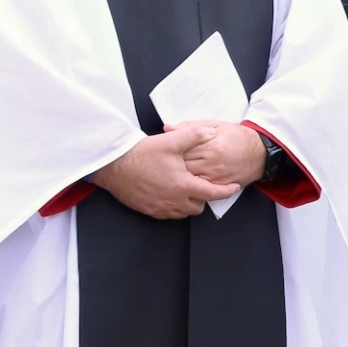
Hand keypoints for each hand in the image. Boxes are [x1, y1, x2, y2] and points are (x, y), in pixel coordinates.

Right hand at [92, 127, 239, 218]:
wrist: (113, 165)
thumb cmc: (141, 154)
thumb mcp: (171, 141)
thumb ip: (194, 135)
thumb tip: (211, 132)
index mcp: (183, 185)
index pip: (212, 193)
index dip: (226, 191)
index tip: (233, 187)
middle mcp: (173, 201)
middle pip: (198, 206)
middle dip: (204, 197)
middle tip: (201, 183)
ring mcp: (160, 208)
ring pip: (183, 212)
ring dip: (188, 203)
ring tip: (186, 188)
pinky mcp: (148, 210)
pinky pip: (168, 214)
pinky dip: (174, 206)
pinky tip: (170, 193)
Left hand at [170, 120, 267, 187]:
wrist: (259, 153)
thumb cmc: (238, 137)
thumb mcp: (215, 125)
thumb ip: (191, 127)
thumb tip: (168, 128)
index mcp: (210, 144)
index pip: (181, 148)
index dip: (169, 150)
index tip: (161, 150)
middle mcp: (212, 162)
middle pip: (182, 165)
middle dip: (170, 165)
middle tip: (161, 163)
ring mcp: (216, 176)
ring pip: (189, 179)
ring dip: (178, 176)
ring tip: (169, 173)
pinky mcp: (219, 185)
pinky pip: (199, 188)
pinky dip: (190, 185)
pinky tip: (183, 181)